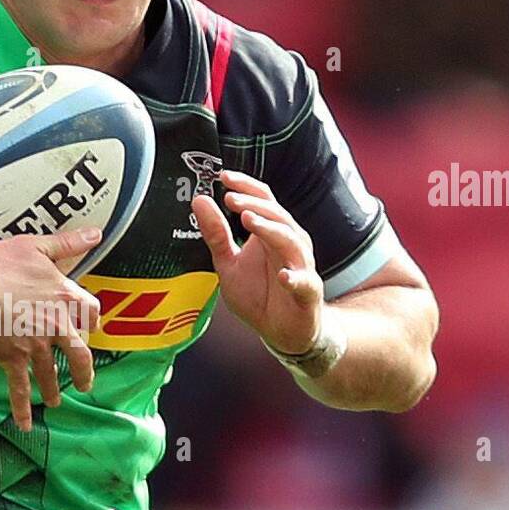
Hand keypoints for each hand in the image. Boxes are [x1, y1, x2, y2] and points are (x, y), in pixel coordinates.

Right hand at [0, 227, 103, 430]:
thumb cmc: (0, 265)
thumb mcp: (36, 246)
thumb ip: (68, 243)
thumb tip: (97, 233)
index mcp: (64, 298)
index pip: (90, 312)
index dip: (92, 321)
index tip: (91, 328)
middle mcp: (55, 325)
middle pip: (78, 353)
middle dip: (82, 370)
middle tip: (84, 381)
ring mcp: (35, 346)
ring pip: (51, 373)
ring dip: (54, 389)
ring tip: (56, 402)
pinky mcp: (14, 359)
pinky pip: (20, 388)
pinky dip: (21, 408)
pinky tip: (24, 425)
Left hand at [192, 170, 323, 354]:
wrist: (283, 332)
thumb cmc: (258, 295)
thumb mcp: (228, 264)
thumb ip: (216, 234)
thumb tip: (200, 199)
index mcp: (270, 232)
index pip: (263, 200)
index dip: (246, 186)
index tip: (223, 177)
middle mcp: (289, 243)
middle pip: (277, 215)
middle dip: (253, 204)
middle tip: (230, 198)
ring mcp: (301, 266)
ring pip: (290, 241)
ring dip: (270, 229)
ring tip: (248, 220)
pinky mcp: (307, 292)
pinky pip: (304, 282)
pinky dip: (295, 278)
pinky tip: (283, 276)